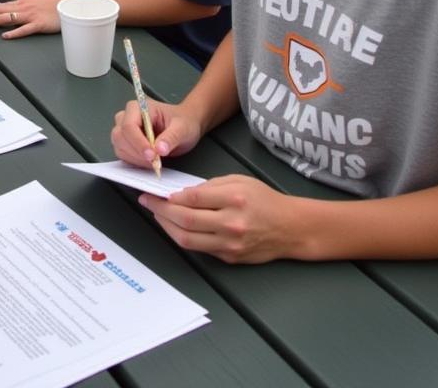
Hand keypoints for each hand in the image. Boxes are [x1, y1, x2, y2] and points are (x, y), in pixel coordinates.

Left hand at [0, 0, 61, 38]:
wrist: (68, 5)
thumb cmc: (52, 4)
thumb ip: (23, 1)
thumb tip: (14, 1)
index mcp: (21, 2)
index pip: (0, 6)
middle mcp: (23, 7)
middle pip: (0, 11)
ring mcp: (30, 15)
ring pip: (7, 18)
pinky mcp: (39, 24)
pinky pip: (24, 29)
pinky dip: (14, 32)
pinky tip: (5, 35)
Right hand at [110, 98, 202, 168]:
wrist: (184, 125)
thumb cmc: (182, 121)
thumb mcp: (182, 128)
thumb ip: (171, 137)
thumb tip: (159, 148)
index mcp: (139, 107)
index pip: (129, 125)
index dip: (138, 142)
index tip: (152, 155)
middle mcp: (128, 116)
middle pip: (120, 136)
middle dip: (136, 152)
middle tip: (154, 161)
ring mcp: (125, 130)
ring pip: (119, 146)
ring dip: (135, 158)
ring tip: (154, 161)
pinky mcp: (126, 143)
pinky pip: (122, 154)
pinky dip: (134, 162)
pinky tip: (149, 162)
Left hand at [138, 175, 295, 264]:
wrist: (291, 228)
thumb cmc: (265, 200)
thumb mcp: (238, 180)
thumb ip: (210, 186)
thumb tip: (183, 192)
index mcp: (234, 199)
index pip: (193, 198)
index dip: (170, 196)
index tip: (156, 192)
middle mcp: (231, 223)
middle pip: (186, 220)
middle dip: (161, 210)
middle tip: (147, 202)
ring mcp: (230, 243)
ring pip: (187, 238)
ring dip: (166, 226)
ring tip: (156, 215)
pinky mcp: (229, 257)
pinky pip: (199, 248)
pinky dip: (182, 237)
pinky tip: (175, 226)